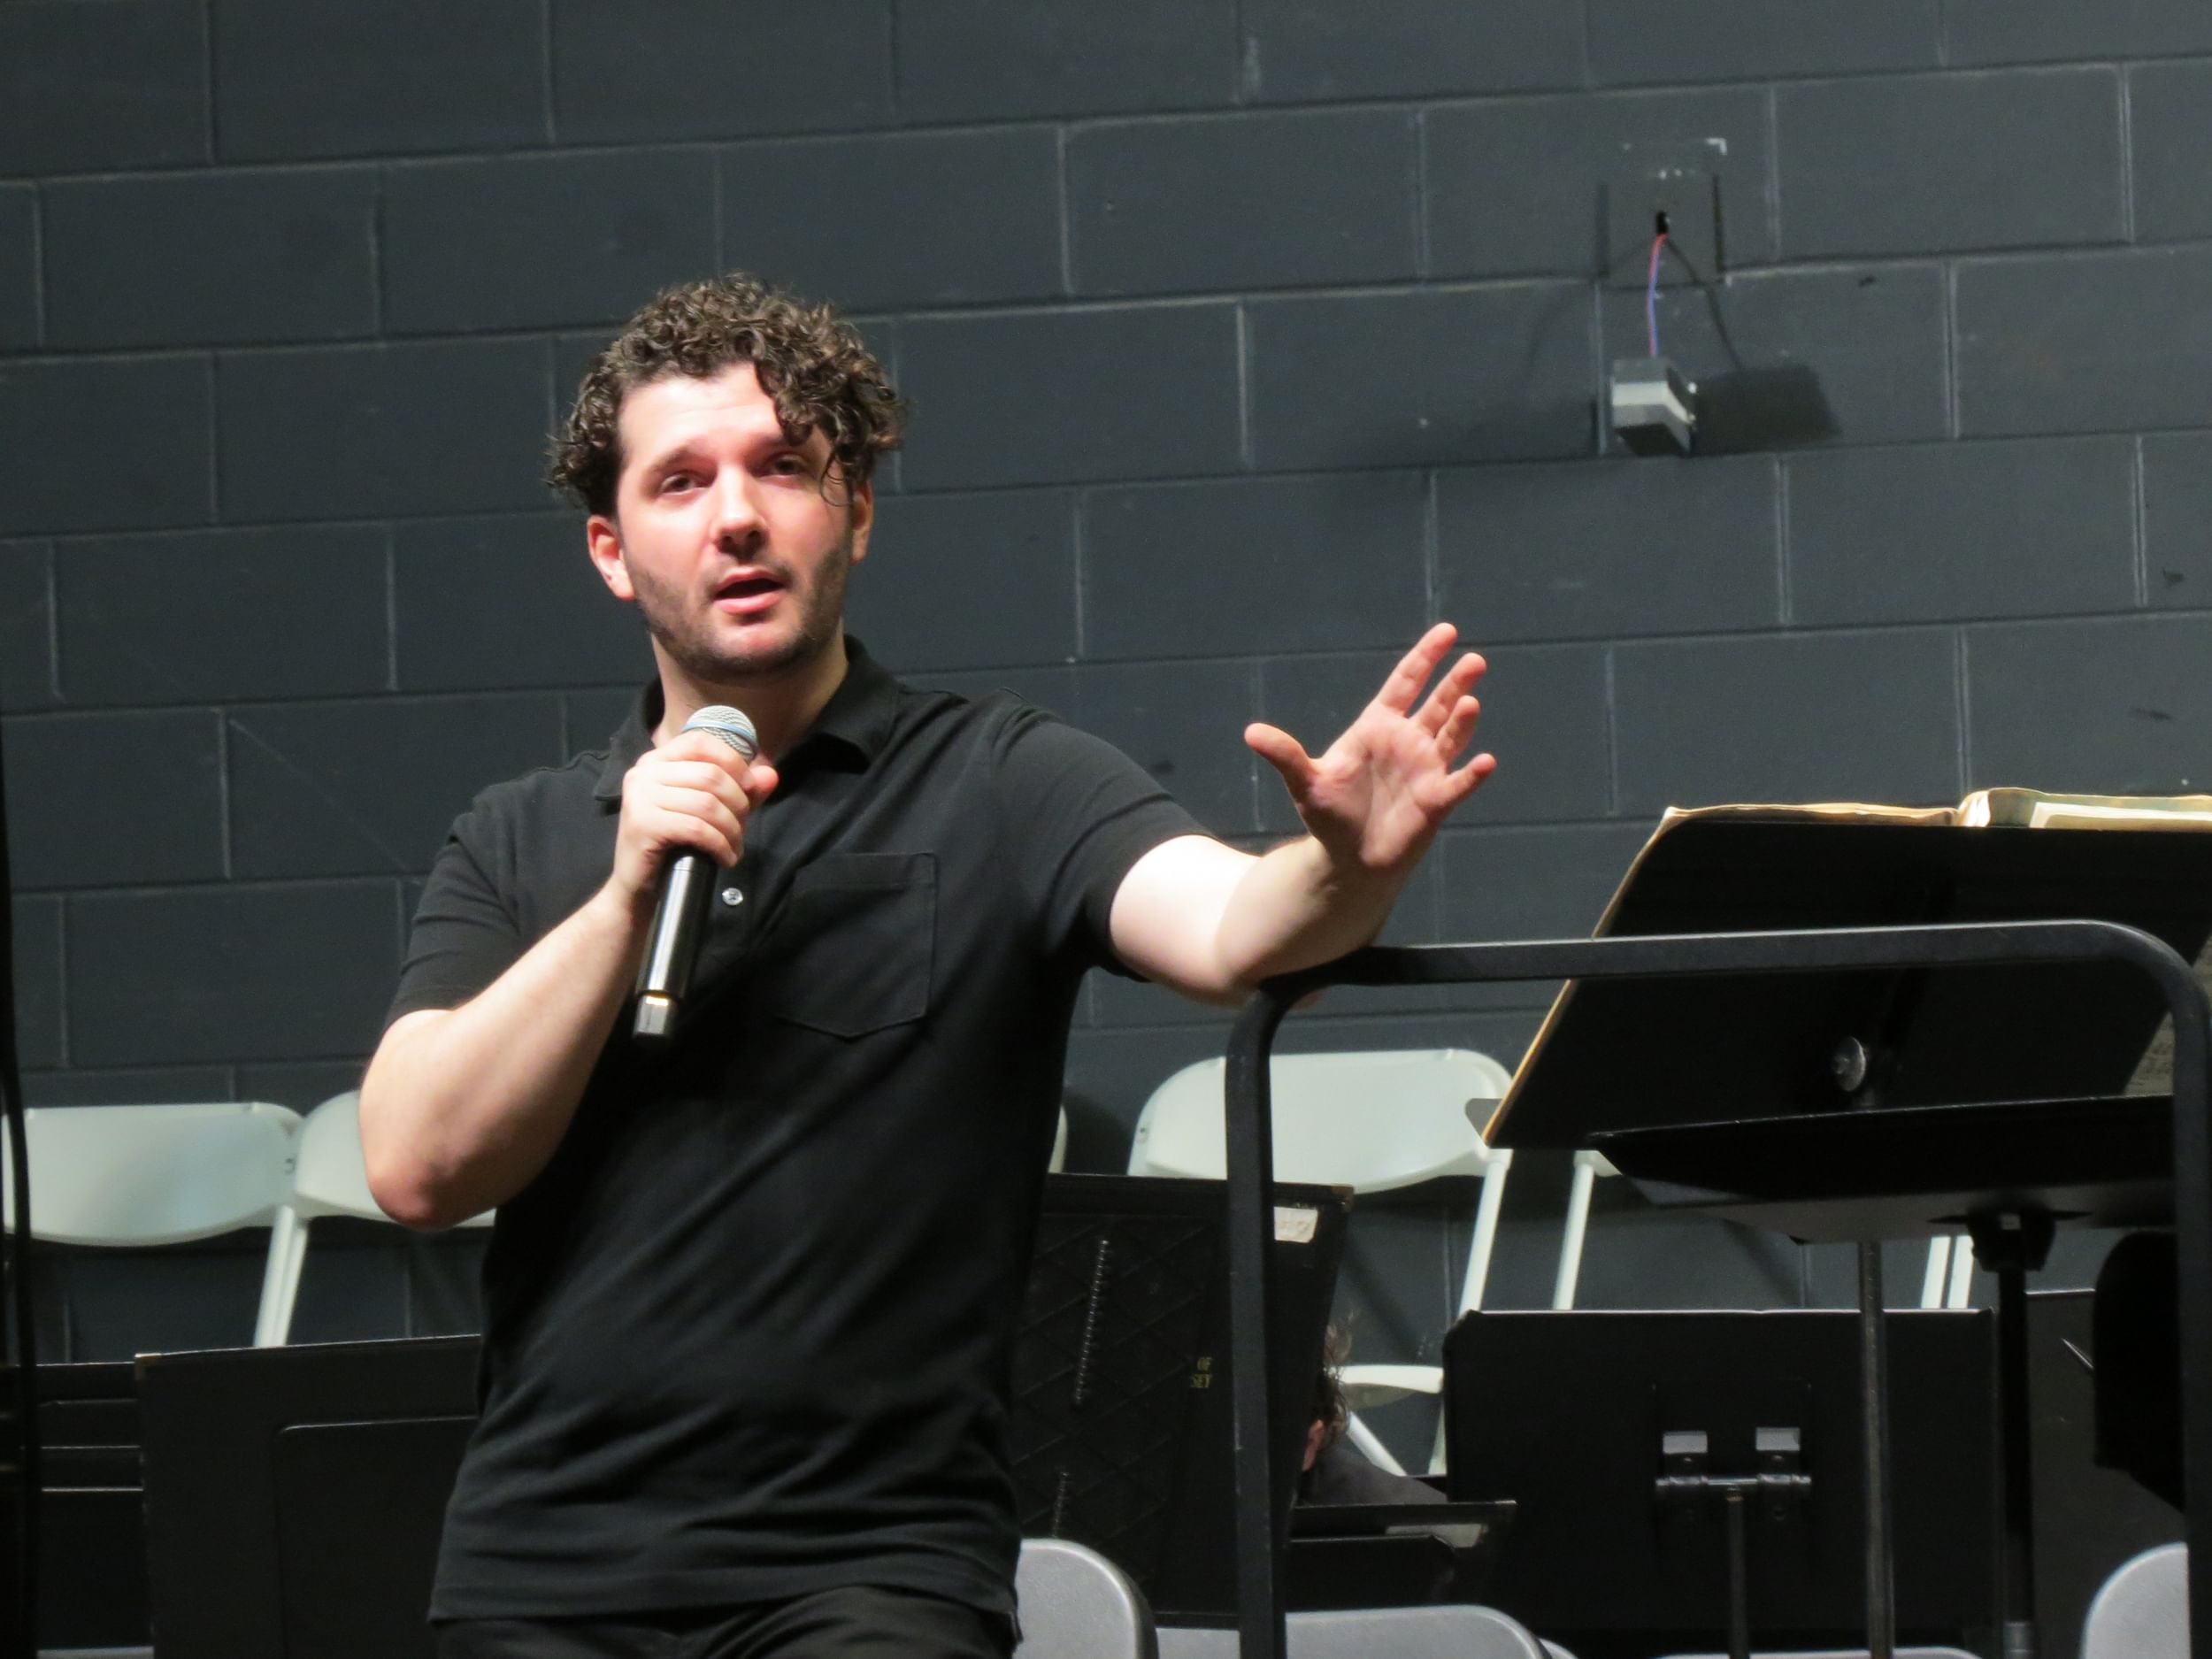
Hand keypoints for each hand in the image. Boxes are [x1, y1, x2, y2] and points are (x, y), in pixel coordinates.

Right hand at [605, 731, 777, 915]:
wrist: (639, 886)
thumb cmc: (675, 844)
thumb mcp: (712, 811)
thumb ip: (741, 790)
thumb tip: (770, 775)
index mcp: (658, 760)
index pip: (701, 741)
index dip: (733, 761)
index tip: (750, 787)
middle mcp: (644, 772)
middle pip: (710, 775)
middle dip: (738, 805)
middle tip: (740, 829)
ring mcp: (639, 797)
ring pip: (707, 803)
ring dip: (731, 829)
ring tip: (734, 847)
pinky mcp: (642, 824)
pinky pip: (696, 828)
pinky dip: (719, 845)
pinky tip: (724, 858)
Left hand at [1245, 623, 1494, 874]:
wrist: (1350, 859)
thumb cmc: (1330, 816)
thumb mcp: (1305, 782)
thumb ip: (1285, 755)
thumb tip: (1250, 733)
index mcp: (1377, 727)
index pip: (1406, 683)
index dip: (1425, 658)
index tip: (1446, 632)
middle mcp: (1407, 742)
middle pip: (1436, 704)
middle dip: (1454, 682)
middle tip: (1473, 660)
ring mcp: (1425, 769)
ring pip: (1451, 736)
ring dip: (1462, 720)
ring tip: (1471, 701)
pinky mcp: (1436, 800)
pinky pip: (1458, 783)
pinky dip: (1472, 774)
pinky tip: (1485, 762)